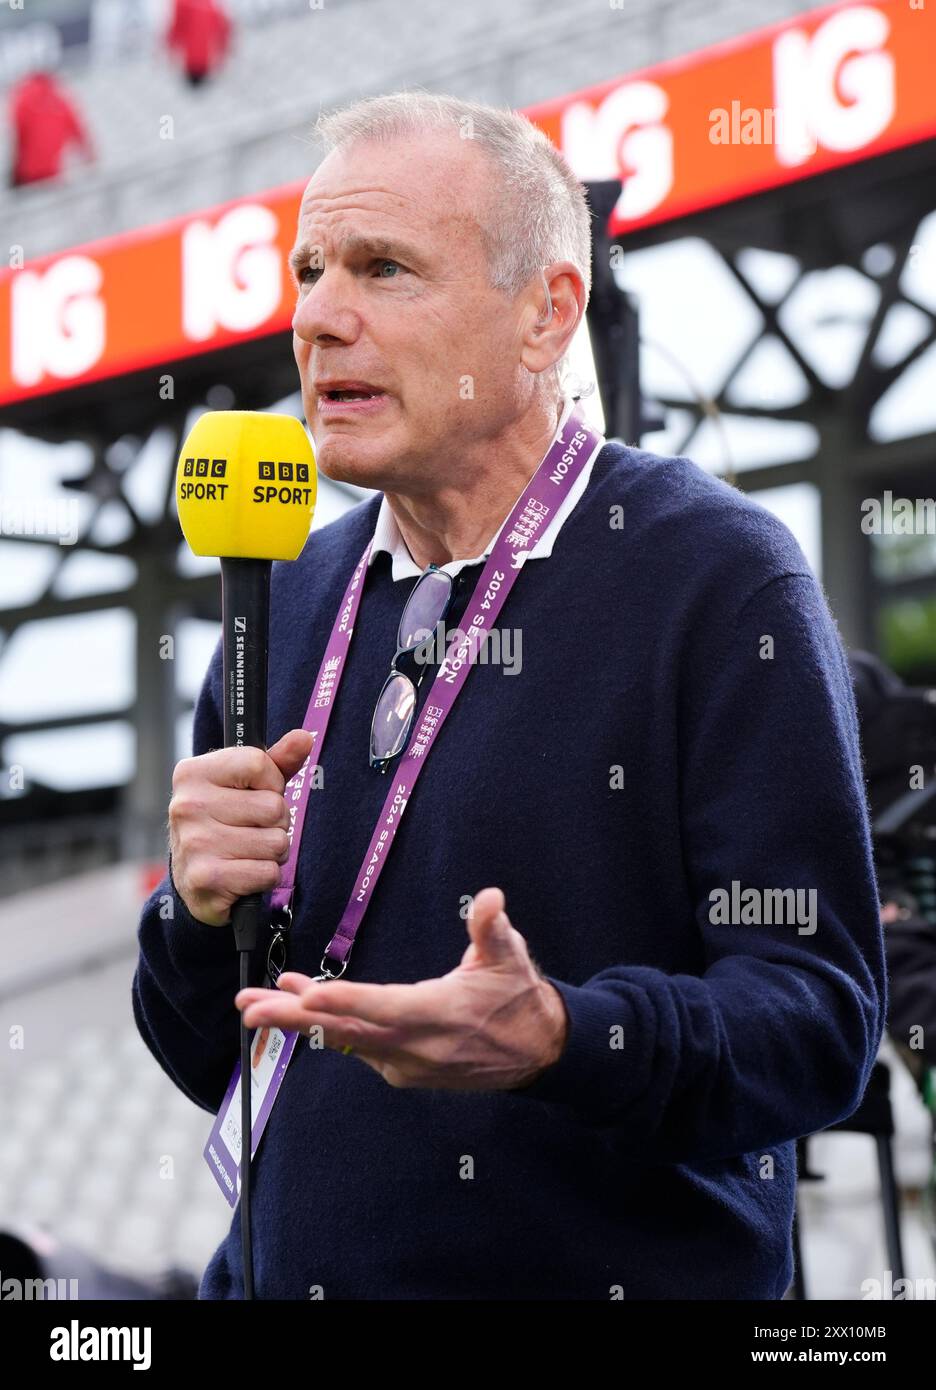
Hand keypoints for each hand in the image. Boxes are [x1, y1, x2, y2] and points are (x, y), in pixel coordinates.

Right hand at [168, 728, 313, 925]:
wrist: (194, 880)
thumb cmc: (224, 823)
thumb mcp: (245, 786)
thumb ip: (275, 761)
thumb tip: (304, 737)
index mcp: (193, 773)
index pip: (259, 764)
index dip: (272, 783)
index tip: (257, 794)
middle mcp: (187, 805)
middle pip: (273, 806)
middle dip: (277, 822)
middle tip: (254, 829)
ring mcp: (195, 842)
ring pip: (276, 841)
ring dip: (273, 851)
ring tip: (250, 851)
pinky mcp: (206, 878)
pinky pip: (268, 872)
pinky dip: (266, 875)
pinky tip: (244, 873)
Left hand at [235, 887, 568, 1090]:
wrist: (538, 1052)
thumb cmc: (519, 997)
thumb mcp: (511, 957)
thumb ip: (493, 928)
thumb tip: (491, 897)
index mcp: (438, 1014)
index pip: (383, 1008)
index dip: (344, 1001)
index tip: (307, 994)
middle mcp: (415, 1046)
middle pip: (345, 1031)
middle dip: (294, 1018)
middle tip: (249, 1008)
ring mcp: (406, 1062)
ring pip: (343, 1039)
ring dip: (301, 1020)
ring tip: (258, 1003)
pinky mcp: (402, 1068)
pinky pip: (355, 1046)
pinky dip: (327, 1026)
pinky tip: (303, 1005)